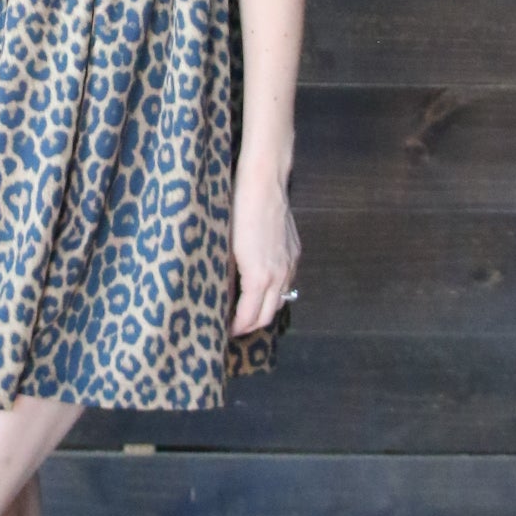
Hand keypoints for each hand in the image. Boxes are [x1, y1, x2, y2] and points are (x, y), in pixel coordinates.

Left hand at [229, 155, 300, 336]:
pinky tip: (263, 287)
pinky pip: (287, 283)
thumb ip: (227, 275)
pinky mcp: (294, 253)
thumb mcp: (224, 247)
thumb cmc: (236, 212)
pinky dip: (275, 292)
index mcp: (259, 277)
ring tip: (248, 310)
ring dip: (264, 310)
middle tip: (234, 327)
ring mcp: (289, 264)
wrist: (263, 185)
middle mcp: (278, 275)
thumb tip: (221, 295)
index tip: (224, 331)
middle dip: (251, 325)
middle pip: (267, 315)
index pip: (249, 317)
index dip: (236, 328)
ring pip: (281, 300)